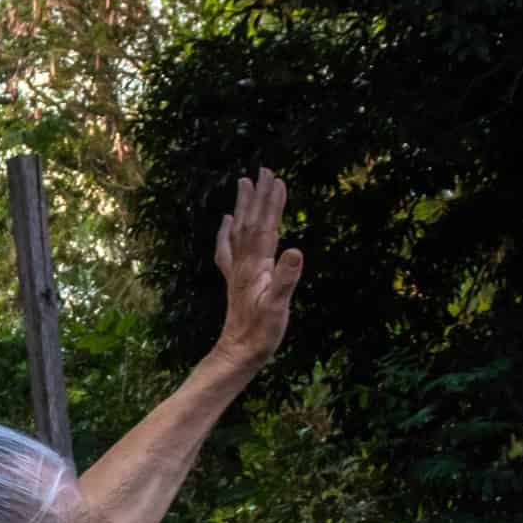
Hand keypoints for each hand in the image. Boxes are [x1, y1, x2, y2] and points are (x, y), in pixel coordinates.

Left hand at [209, 169, 302, 370]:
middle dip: (257, 195)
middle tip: (262, 169)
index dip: (272, 203)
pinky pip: (228, 249)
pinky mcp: (234, 280)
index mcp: (256, 266)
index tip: (277, 179)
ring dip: (243, 206)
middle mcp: (244, 264)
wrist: (238, 352)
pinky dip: (227, 232)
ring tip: (243, 182)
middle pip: (250, 222)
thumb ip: (286, 279)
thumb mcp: (278, 307)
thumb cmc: (260, 333)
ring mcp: (237, 271)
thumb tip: (296, 250)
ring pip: (239, 231)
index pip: (265, 227)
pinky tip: (227, 222)